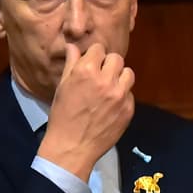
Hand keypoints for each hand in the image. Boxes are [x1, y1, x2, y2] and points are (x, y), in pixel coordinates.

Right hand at [39, 42, 135, 179]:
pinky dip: (122, 96)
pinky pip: (130, 94)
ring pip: (128, 74)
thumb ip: (71, 63)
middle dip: (109, 64)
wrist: (72, 147)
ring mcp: (120, 95)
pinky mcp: (128, 109)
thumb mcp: (63, 87)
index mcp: (86, 71)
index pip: (99, 49)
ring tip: (110, 88)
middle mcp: (106, 80)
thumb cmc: (63, 116)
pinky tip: (111, 105)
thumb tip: (73, 46)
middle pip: (117, 59)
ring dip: (120, 78)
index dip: (95, 55)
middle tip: (101, 75)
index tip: (92, 63)